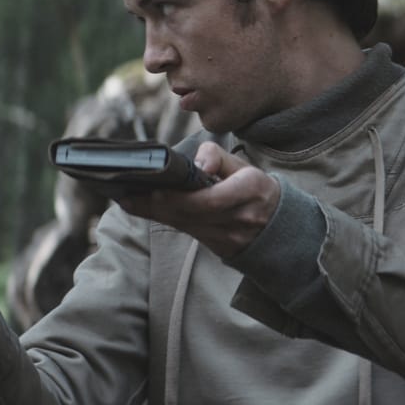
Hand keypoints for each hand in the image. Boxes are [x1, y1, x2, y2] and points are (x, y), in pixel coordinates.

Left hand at [114, 142, 280, 260]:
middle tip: (127, 192)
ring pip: (184, 224)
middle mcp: (239, 218)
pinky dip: (162, 218)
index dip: (180, 197)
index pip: (210, 199)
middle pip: (190, 214)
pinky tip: (140, 207)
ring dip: (154, 212)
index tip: (154, 188)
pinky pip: (185, 231)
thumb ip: (216, 158)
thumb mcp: (243, 166)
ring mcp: (227, 237)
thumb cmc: (256, 189)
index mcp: (249, 192)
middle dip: (157, 204)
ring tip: (126, 197)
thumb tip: (196, 164)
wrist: (278, 225)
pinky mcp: (217, 246)